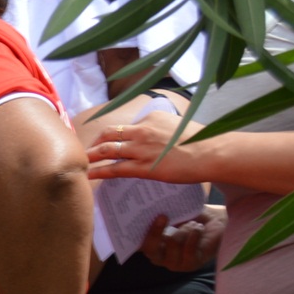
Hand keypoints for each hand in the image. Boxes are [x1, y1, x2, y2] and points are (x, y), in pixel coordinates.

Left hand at [86, 113, 208, 183]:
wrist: (213, 152)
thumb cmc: (201, 141)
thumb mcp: (178, 126)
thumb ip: (161, 129)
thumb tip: (153, 137)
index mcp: (151, 117)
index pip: (126, 125)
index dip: (114, 135)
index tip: (107, 141)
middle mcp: (142, 130)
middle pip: (108, 133)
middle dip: (94, 142)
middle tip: (86, 151)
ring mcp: (141, 149)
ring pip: (106, 150)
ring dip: (90, 156)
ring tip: (80, 163)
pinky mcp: (143, 167)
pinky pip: (113, 169)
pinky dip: (98, 172)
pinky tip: (88, 175)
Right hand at [137, 206, 225, 272]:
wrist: (216, 223)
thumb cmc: (192, 217)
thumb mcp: (175, 214)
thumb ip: (163, 214)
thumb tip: (153, 205)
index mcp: (151, 245)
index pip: (138, 243)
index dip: (136, 234)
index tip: (142, 218)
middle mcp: (159, 257)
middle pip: (150, 248)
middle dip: (155, 232)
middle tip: (163, 216)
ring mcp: (174, 264)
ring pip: (172, 243)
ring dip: (184, 228)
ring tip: (192, 223)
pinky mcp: (190, 265)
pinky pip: (188, 248)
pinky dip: (194, 233)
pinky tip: (199, 228)